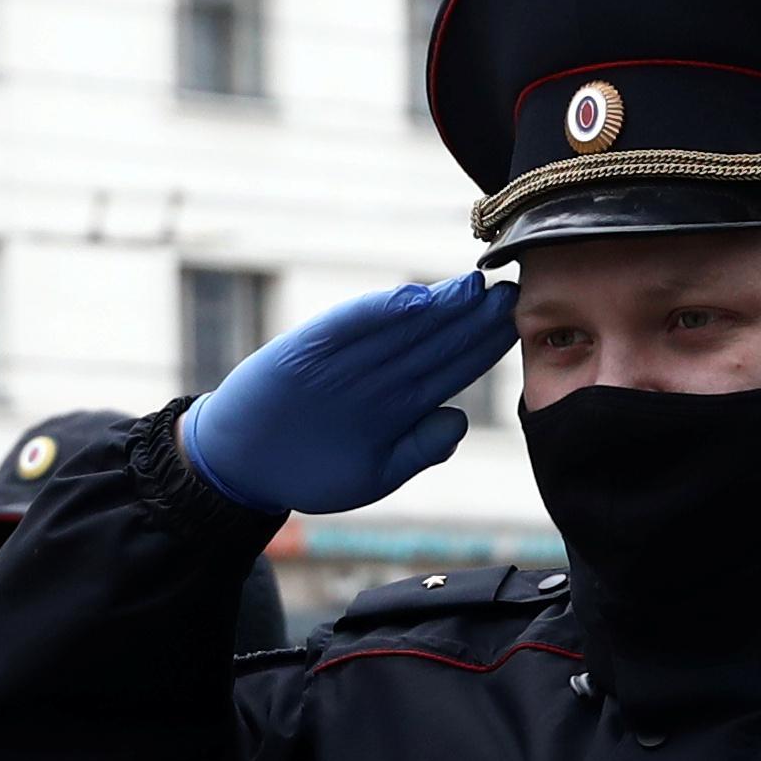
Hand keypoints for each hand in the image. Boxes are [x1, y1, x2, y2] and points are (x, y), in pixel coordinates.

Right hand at [180, 271, 519, 518]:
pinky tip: (413, 298)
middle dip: (472, 318)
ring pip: (399, 329)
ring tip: (473, 288)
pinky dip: (378, 312)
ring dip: (437, 307)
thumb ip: (419, 449)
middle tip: (510, 292)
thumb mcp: (374, 472)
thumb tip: (458, 419)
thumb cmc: (309, 468)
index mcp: (398, 401)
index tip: (517, 323)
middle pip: (433, 340)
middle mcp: (375, 373)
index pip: (450, 365)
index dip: (483, 344)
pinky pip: (347, 327)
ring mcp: (342, 360)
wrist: (242, 466)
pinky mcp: (306, 350)